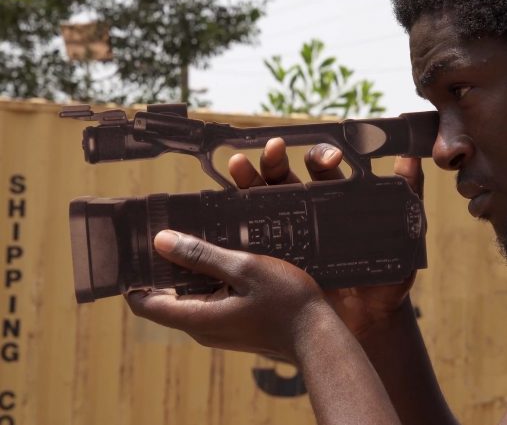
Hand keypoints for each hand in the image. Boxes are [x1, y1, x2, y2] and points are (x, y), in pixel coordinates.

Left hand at [126, 229, 328, 361]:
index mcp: (197, 317)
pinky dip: (206, 276)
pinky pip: (206, 297)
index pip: (143, 302)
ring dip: (187, 268)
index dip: (134, 276)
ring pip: (186, 295)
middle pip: (163, 296)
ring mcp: (216, 327)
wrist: (317, 333)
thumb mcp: (244, 268)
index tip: (135, 247)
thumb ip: (202, 255)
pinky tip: (221, 254)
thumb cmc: (286, 300)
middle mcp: (200, 327)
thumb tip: (162, 241)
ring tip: (196, 235)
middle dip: (162, 265)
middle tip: (168, 229)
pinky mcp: (230, 323)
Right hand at [228, 138, 424, 338]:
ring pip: (261, 200)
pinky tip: (223, 211)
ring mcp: (287, 233)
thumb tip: (413, 158)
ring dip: (248, 180)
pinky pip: (250, 237)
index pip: (322, 168)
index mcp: (335, 198)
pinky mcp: (272, 258)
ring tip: (239, 167)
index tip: (331, 158)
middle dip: (276, 160)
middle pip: (284, 177)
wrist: (371, 318)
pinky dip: (234, 222)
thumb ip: (409, 197)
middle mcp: (306, 210)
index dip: (322, 157)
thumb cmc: (388, 272)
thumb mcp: (404, 234)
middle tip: (273, 150)